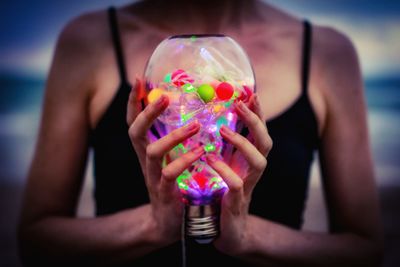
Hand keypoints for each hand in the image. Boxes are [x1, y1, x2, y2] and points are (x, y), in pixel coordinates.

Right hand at [127, 80, 204, 245]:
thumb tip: (191, 113)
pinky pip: (169, 174)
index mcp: (147, 150)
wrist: (170, 222)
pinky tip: (201, 152)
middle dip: (146, 113)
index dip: (134, 101)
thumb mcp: (171, 160)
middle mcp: (146, 161)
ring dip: (173, 136)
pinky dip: (184, 161)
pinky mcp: (164, 193)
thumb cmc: (174, 186)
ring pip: (153, 152)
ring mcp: (152, 177)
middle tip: (163, 97)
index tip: (139, 79)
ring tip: (195, 125)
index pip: (134, 121)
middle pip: (135, 132)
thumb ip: (176, 140)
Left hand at [207, 95, 272, 254]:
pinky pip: (236, 185)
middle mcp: (252, 172)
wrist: (225, 232)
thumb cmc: (221, 196)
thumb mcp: (223, 168)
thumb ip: (222, 149)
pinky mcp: (235, 203)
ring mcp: (247, 187)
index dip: (258, 113)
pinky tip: (210, 159)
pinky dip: (225, 170)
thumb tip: (212, 122)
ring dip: (244, 143)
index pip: (259, 132)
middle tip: (240, 103)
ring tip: (224, 129)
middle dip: (256, 121)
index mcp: (248, 161)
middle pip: (266, 142)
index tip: (250, 92)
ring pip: (259, 162)